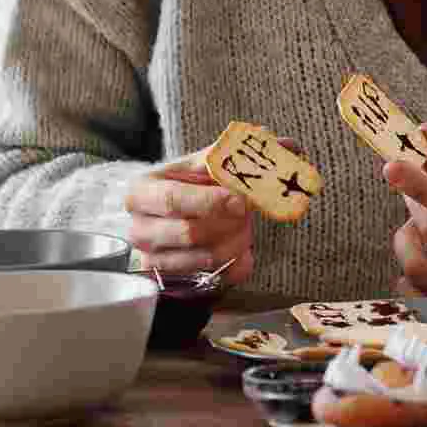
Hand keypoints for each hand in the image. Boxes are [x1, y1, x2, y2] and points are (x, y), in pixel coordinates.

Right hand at [122, 141, 294, 286]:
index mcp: (141, 190)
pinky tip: (241, 247)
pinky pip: (216, 278)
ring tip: (244, 226)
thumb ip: (238, 154)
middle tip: (247, 212)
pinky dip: (238, 263)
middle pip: (189, 232)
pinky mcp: (173, 282)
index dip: (210, 201)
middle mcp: (139, 227)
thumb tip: (286, 145)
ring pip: (206, 257)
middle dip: (228, 223)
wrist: (170, 216)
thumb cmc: (188, 187)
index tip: (241, 200)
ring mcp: (153, 258)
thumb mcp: (202, 166)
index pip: (173, 199)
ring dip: (236, 241)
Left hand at [386, 123, 426, 295]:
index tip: (393, 165)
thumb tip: (423, 133)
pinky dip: (407, 272)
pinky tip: (426, 259)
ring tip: (422, 227)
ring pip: (416, 264)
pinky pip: (411, 292)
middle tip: (414, 188)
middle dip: (416, 201)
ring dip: (407, 238)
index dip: (425, 186)